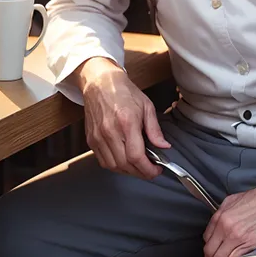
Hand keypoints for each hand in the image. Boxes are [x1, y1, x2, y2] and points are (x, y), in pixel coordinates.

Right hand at [77, 57, 170, 178]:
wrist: (100, 83)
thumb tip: (164, 146)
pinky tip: (125, 162)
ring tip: (139, 168)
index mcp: (126, 122)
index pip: (136, 156)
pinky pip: (103, 161)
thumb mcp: (146, 106)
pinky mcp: (91, 139)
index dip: (148, 169)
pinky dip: (115, 166)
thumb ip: (155, 129)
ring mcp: (98, 137)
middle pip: (125, 165)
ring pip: (113, 166)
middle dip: (141, 173)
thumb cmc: (124, 92)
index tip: (156, 170)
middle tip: (150, 171)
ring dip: (128, 172)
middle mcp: (110, 131)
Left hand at [203, 177, 255, 256]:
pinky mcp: (251, 245)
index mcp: (221, 217)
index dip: (207, 251)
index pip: (206, 240)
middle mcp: (226, 228)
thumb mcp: (232, 201)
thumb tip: (216, 225)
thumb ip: (221, 214)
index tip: (208, 256)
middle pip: (210, 253)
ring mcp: (238, 238)